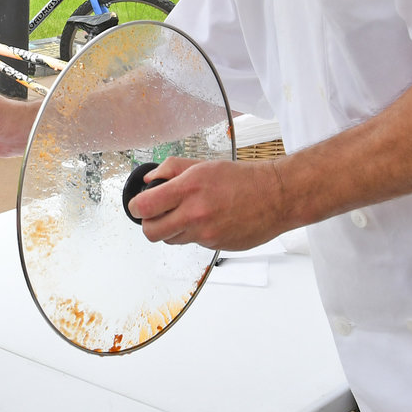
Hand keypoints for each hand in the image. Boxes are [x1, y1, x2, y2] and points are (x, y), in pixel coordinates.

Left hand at [128, 157, 290, 251]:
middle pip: (151, 232)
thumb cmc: (241, 178)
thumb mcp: (203, 165)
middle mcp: (195, 214)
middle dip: (148, 224)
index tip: (137, 205)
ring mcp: (206, 233)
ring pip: (170, 240)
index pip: (144, 207)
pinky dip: (194, 234)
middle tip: (155, 215)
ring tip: (186, 214)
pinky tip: (209, 220)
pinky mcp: (215, 246)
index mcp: (189, 189)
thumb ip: (171, 169)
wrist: (275, 196)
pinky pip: (193, 243)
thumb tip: (150, 179)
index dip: (135, 207)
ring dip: (171, 229)